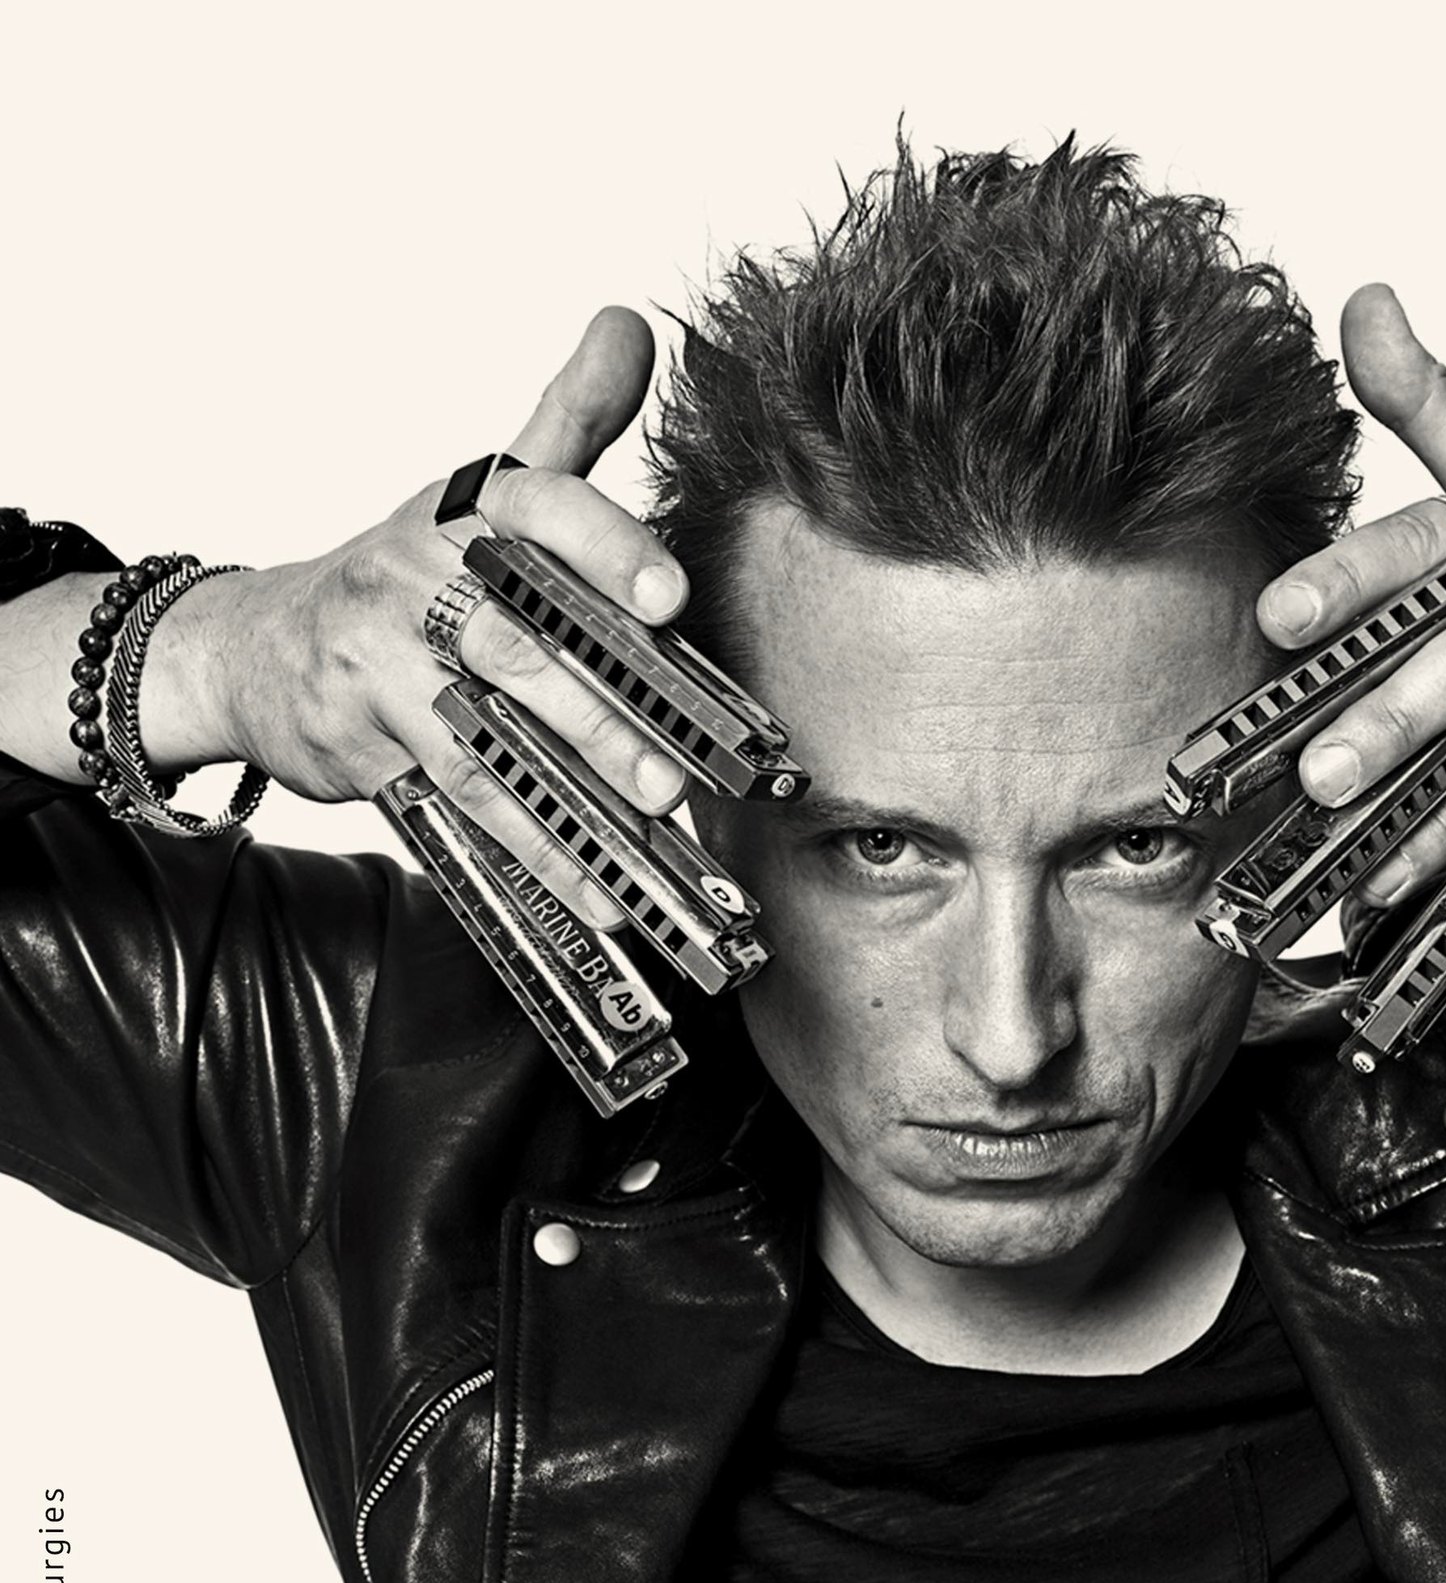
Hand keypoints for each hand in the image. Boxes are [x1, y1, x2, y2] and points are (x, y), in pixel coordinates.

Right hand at [153, 307, 689, 928]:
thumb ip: (568, 420)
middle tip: (677, 760)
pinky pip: (461, 807)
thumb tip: (633, 321)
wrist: (258, 649)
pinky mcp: (368, 748)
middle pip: (517, 644)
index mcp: (461, 513)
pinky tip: (599, 887)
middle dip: (602, 707)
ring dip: (571, 787)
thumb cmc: (406, 573)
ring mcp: (383, 671)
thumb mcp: (479, 489)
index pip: (535, 509)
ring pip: (486, 734)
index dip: (604, 548)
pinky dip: (532, 851)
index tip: (669, 596)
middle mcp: (415, 582)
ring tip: (650, 822)